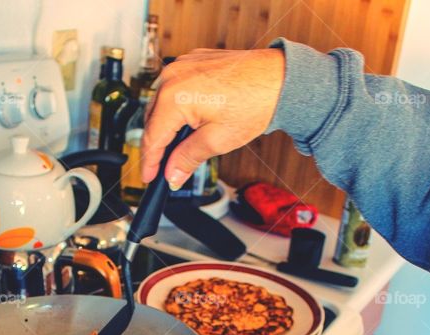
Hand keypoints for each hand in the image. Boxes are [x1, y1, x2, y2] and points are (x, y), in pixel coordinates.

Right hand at [140, 48, 284, 187]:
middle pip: (152, 120)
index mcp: (174, 96)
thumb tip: (172, 175)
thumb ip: (187, 159)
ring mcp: (181, 66)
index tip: (149, 177)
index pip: (152, 137)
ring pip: (161, 104)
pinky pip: (173, 89)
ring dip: (166, 125)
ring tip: (180, 146)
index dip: (150, 162)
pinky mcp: (191, 62)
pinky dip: (176, 107)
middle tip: (165, 168)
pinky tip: (189, 121)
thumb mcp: (217, 140)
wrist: (279, 79)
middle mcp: (172, 76)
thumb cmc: (255, 102)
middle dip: (158, 145)